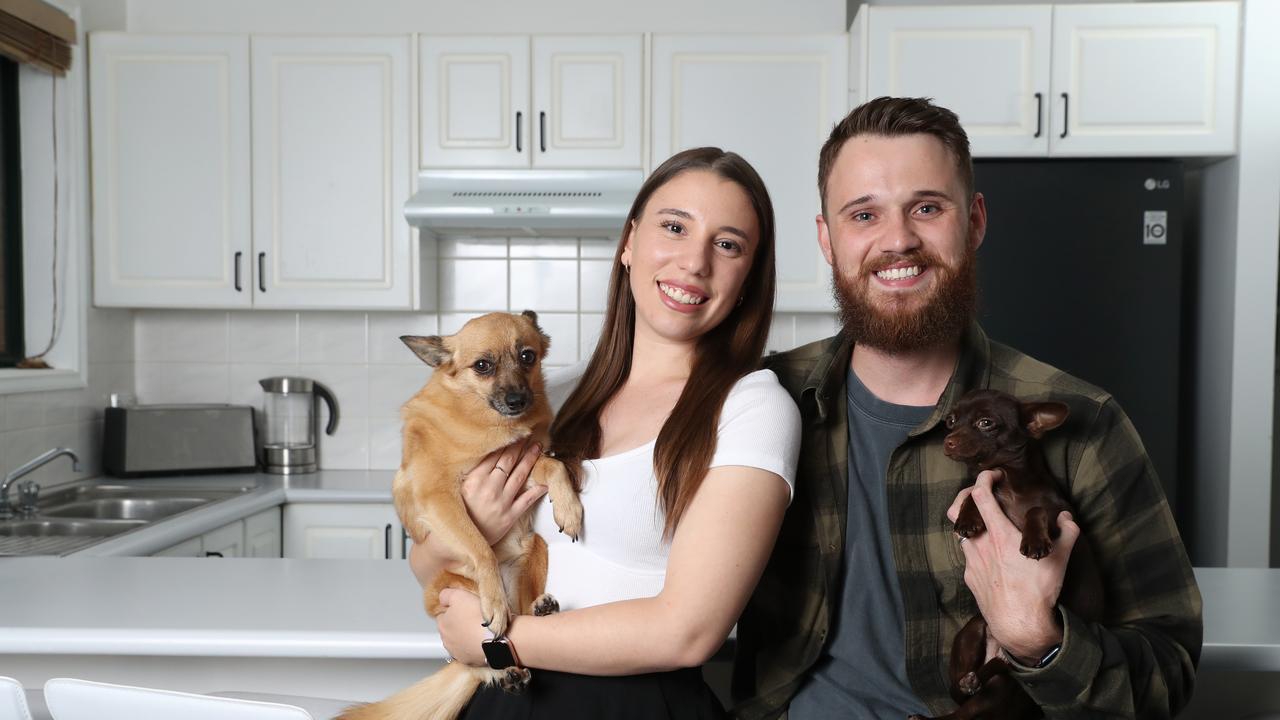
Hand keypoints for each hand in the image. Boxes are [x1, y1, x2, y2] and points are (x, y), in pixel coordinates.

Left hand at [436, 587, 489, 665]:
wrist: (495, 638)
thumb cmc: (477, 616)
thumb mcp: (459, 595)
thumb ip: (446, 595)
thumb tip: (442, 599)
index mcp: (442, 624)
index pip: (443, 615)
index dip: (454, 610)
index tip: (465, 608)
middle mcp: (446, 641)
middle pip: (450, 629)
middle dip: (459, 624)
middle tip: (473, 617)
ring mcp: (457, 653)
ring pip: (459, 641)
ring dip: (466, 636)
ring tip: (479, 629)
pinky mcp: (469, 661)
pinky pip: (469, 652)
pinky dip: (473, 647)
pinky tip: (482, 641)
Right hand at [462, 439, 546, 545]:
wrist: (457, 543)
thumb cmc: (457, 514)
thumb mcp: (458, 489)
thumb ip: (471, 473)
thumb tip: (481, 453)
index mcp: (473, 480)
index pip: (492, 455)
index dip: (504, 442)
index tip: (512, 432)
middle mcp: (488, 489)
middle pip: (508, 462)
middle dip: (519, 446)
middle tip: (528, 435)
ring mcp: (501, 502)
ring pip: (519, 476)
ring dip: (530, 460)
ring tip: (537, 447)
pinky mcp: (509, 516)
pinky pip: (527, 499)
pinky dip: (537, 490)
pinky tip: (545, 480)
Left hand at [946, 469, 1078, 663]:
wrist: (1020, 623)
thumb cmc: (1040, 590)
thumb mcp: (1060, 559)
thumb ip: (1066, 533)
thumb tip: (1067, 519)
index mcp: (1000, 535)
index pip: (980, 495)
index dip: (982, 479)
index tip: (992, 475)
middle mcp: (980, 545)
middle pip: (958, 510)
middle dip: (964, 496)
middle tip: (978, 494)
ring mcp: (971, 562)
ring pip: (962, 533)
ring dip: (973, 525)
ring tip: (987, 526)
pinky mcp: (969, 577)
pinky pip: (968, 556)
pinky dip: (976, 550)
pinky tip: (991, 556)